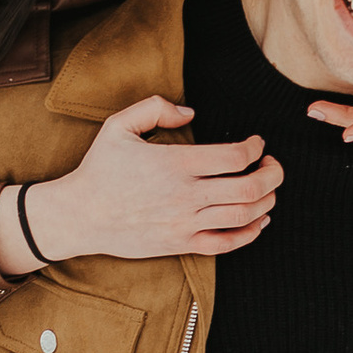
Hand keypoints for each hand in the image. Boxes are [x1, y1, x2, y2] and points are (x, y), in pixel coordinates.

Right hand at [28, 98, 280, 260]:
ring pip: (244, 216)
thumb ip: (155, 107)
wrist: (80, 215)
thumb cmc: (100, 169)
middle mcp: (185, 195)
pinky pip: (227, 244)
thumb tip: (190, 112)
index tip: (257, 143)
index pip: (235, 155)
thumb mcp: (118, 125)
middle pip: (249, 187)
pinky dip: (251, 233)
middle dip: (273, 173)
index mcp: (175, 163)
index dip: (255, 147)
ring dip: (267, 201)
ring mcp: (185, 223)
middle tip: (273, 165)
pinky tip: (259, 220)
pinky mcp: (181, 244)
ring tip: (268, 189)